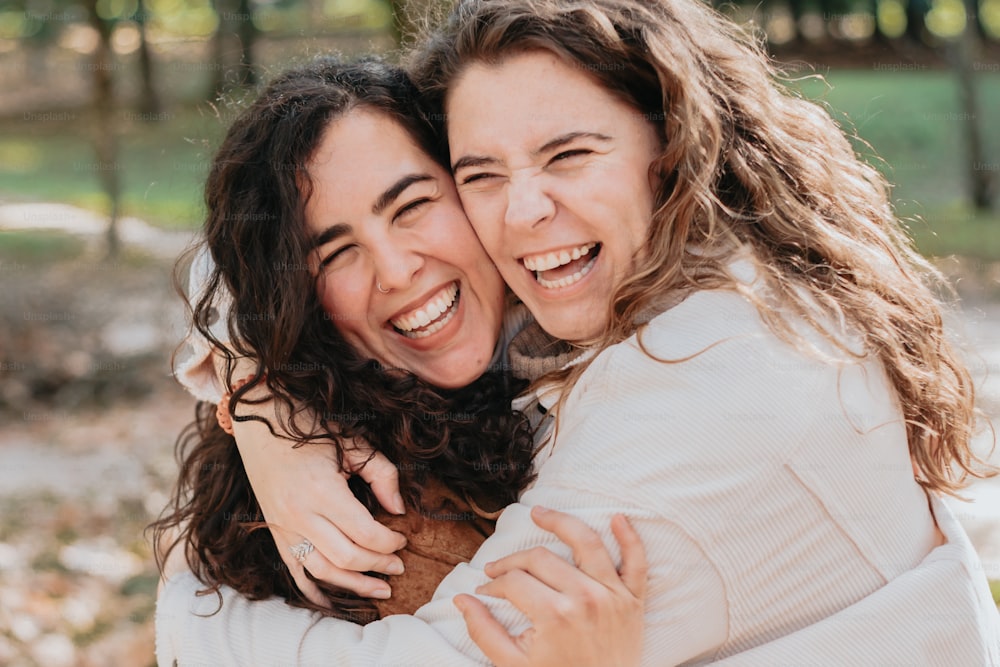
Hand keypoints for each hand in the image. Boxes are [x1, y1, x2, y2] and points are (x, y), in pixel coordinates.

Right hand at [234, 413, 407, 605]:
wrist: (260, 420)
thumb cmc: (311, 427)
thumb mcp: (353, 443)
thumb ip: (382, 475)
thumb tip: (399, 510)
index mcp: (321, 490)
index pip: (364, 533)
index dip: (389, 542)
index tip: (403, 539)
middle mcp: (299, 514)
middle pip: (345, 557)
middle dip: (377, 566)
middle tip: (399, 566)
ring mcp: (282, 527)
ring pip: (321, 572)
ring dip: (354, 584)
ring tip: (380, 588)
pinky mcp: (274, 533)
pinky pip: (295, 572)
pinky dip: (316, 590)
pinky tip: (336, 600)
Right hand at [454, 507, 646, 666]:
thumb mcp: (513, 666)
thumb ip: (484, 631)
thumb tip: (461, 600)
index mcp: (555, 616)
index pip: (514, 582)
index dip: (493, 585)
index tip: (485, 592)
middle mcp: (585, 599)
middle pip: (541, 558)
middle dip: (512, 561)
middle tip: (497, 569)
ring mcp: (612, 596)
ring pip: (587, 542)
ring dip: (561, 522)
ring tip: (540, 514)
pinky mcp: (634, 600)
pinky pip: (637, 562)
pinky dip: (630, 538)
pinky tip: (618, 518)